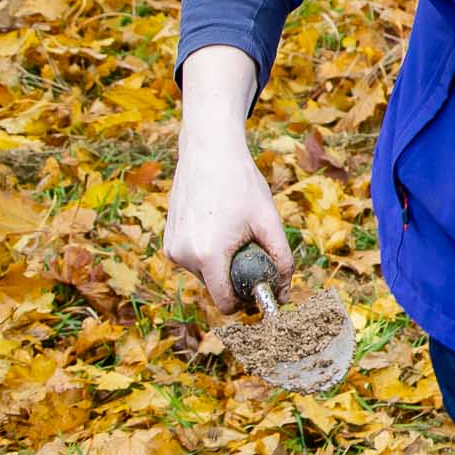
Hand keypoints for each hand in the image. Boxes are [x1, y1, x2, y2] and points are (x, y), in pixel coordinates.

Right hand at [163, 125, 291, 315]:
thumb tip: (285, 293)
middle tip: (251, 248)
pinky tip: (218, 225)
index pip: (225, 303)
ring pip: (204, 273)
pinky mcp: (168, 241)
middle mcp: (183, 256)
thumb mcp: (268, 221)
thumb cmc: (241, 184)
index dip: (245, 302)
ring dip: (222, 262)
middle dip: (236, 276)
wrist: (209, 151)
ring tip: (234, 230)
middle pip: (216, 287)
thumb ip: (281, 260)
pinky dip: (208, 252)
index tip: (260, 289)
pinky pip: (193, 259)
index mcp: (207, 256)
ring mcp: (172, 248)